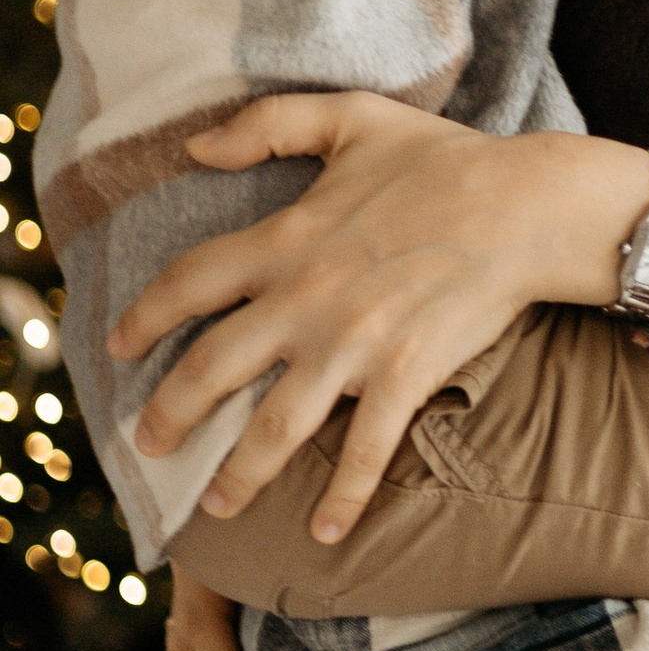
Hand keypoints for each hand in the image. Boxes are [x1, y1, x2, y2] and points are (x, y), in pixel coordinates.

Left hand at [108, 95, 648, 539]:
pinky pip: (366, 449)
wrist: (528, 205)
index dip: (144, 318)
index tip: (118, 347)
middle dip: (172, 414)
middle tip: (148, 445)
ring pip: (275, 425)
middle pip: (212, 369)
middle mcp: (305, 299)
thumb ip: (268, 123)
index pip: (189, 283)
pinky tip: (327, 533)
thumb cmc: (446, 158)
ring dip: (239, 473)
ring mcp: (354, 344)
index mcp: (286, 240)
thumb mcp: (351, 118)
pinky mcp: (406, 374)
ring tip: (216, 506)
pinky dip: (343, 496)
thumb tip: (195, 146)